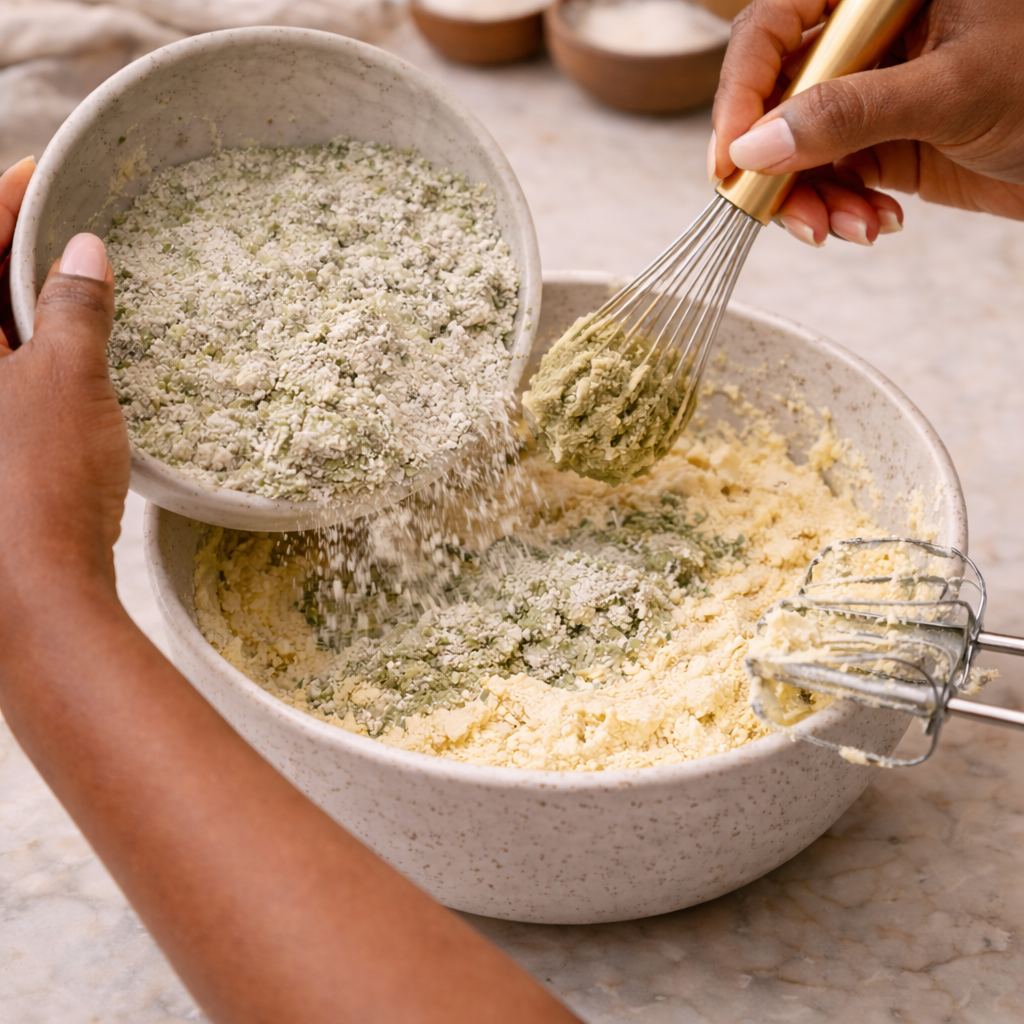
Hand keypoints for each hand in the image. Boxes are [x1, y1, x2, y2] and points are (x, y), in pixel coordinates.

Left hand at [0, 158, 128, 594]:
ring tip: (74, 280)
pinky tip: (70, 350)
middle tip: (62, 223)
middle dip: (10, 247)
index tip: (42, 171)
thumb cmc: (38, 482)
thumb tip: (84, 253)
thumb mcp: (69, 382)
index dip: (3, 200)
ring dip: (20, 301)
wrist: (34, 596)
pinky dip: (28, 349)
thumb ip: (74, 311)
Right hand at [709, 0, 1023, 245]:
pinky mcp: (878, 142)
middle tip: (781, 212)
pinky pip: (828, 180)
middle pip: (775, 95)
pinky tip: (875, 223)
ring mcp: (870, 92)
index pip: (777, 24)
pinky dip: (839, 212)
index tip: (731, 155)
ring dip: (808, 201)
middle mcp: (867, 36)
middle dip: (775, 163)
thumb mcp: (951, 93)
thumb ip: (849, 114)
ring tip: (844, 229)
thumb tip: (756, 146)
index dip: (742, 89)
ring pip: (794, 148)